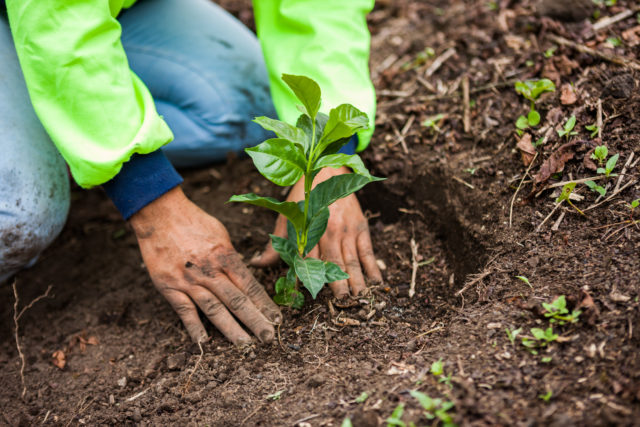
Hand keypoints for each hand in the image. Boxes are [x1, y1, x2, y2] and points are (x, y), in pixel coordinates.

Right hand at [129, 187, 281, 343]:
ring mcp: (189, 280)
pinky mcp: (169, 286)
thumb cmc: (194, 221)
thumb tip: (243, 274)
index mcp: (225, 256)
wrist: (159, 214)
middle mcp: (210, 271)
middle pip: (237, 300)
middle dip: (255, 321)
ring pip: (214, 309)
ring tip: (244, 345)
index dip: (265, 304)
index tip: (277, 319)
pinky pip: (184, 310)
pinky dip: (194, 327)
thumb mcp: (221, 234)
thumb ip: (231, 257)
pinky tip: (203, 342)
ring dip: (230, 329)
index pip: (250, 286)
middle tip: (268, 338)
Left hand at [251, 166, 381, 297]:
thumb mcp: (285, 218)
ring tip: (360, 297)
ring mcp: (347, 230)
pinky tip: (377, 282)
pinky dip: (373, 267)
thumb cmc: (302, 198)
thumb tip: (256, 264)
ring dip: (357, 280)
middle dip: (338, 284)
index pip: (307, 260)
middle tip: (342, 302)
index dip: (309, 278)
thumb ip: (274, 245)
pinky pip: (368, 251)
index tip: (311, 295)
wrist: (326, 169)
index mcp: (308, 231)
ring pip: (352, 260)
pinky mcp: (361, 227)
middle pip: (333, 263)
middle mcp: (328, 232)